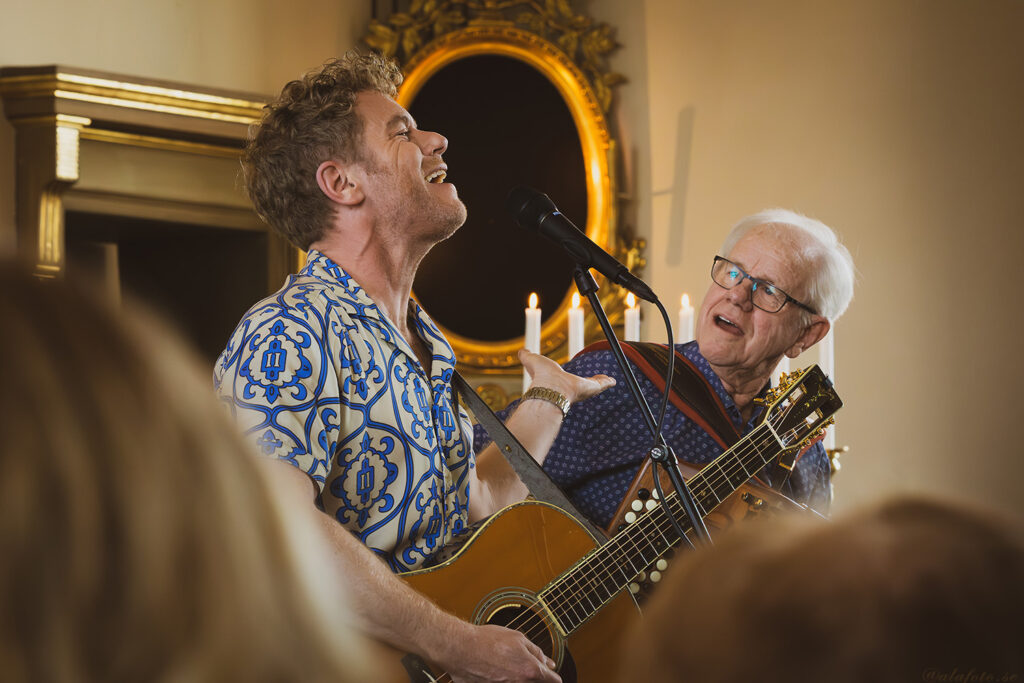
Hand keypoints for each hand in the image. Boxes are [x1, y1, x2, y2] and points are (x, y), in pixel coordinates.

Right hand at [441, 623, 561, 682]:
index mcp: (530, 670)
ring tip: (506, 665)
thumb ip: (536, 651)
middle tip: (525, 666)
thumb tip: (548, 662)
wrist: (460, 649)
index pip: (553, 681)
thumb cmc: (486, 641)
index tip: (552, 674)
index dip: (553, 676)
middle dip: (535, 676)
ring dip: (518, 677)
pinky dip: (503, 679)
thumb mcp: (517, 638)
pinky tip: (496, 670)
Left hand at [519, 349, 614, 403]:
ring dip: (601, 383)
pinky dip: (607, 382)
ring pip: (594, 385)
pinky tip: (613, 381)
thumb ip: (526, 356)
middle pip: (583, 385)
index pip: (565, 380)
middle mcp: (571, 388)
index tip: (571, 375)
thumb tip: (521, 351)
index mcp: (558, 382)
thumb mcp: (531, 360)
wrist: (551, 388)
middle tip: (596, 379)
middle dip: (589, 383)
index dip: (568, 378)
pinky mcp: (591, 388)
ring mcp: (582, 389)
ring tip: (609, 380)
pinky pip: (601, 384)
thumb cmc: (540, 376)